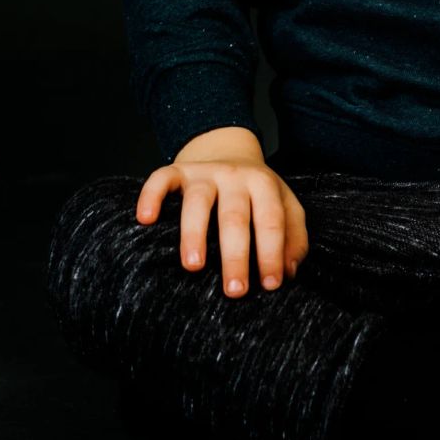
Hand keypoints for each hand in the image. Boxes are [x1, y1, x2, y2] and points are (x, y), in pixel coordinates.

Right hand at [135, 127, 309, 298]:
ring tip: (193, 266)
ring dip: (195, 233)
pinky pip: (161, 179)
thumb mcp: (285, 207)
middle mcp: (235, 176)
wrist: (228, 150)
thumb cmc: (257, 195)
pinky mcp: (178, 170)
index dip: (272, 253)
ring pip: (198, 200)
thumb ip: (294, 238)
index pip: (271, 221)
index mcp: (264, 185)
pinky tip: (145, 219)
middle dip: (235, 254)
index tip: (271, 285)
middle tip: (235, 290)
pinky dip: (151, 196)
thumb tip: (289, 271)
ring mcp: (204, 172)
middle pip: (235, 216)